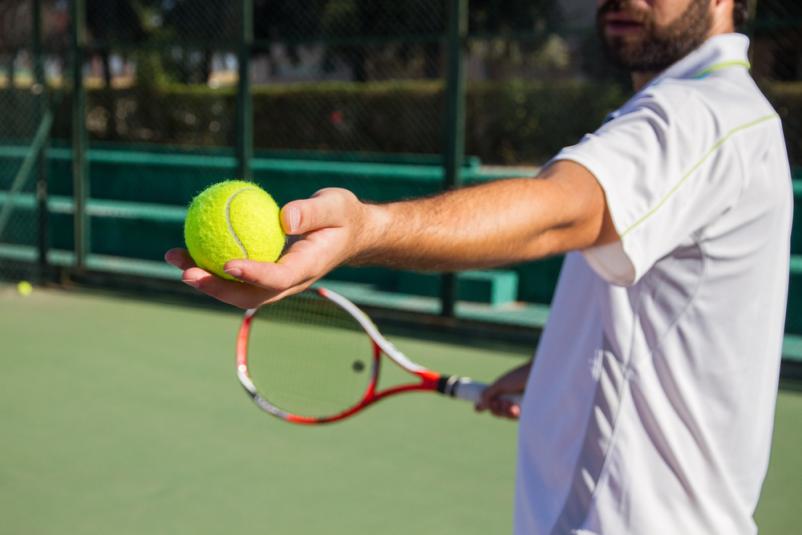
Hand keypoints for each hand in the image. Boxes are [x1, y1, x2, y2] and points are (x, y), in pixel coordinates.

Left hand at [165, 188, 370, 308]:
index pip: (278, 277)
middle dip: (216, 288)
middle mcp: (290, 281)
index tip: (227, 263)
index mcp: (308, 267)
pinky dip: (209, 264)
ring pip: (237, 289)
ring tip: (174, 256)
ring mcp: (276, 281)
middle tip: (186, 272)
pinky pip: (235, 274)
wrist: (350, 233)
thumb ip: (312, 212)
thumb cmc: (344, 216)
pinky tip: (186, 247)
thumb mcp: (336, 206)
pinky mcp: (265, 273)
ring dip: (204, 279)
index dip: (252, 274)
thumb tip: (283, 217)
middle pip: (250, 295)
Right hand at [475, 362, 531, 419]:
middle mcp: (514, 399)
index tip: (477, 408)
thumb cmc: (520, 376)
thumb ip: (488, 394)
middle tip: (497, 403)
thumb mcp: (500, 384)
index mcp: (506, 392)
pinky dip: (512, 414)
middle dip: (495, 409)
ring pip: (507, 417)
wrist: (538, 374)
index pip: (494, 404)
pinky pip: (516, 419)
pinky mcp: (530, 413)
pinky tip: (514, 408)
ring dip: (504, 411)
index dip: (487, 407)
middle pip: (498, 413)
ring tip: (508, 403)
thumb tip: (478, 406)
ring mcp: (522, 406)